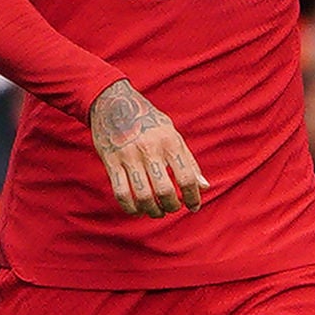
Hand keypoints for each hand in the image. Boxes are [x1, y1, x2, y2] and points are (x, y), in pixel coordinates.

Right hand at [90, 78, 208, 216]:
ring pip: (142, 196)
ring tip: (157, 212)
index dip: (193, 197)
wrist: (113, 103)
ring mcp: (128, 156)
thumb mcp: (172, 134)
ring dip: (152, 211)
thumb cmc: (149, 121)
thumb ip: (189, 161)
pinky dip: (130, 208)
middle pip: (164, 191)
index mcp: (169, 142)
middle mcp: (150, 149)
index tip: (193, 207)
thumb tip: (204, 187)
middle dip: (172, 206)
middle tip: (172, 208)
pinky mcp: (110, 162)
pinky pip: (120, 192)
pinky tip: (137, 209)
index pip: (186, 177)